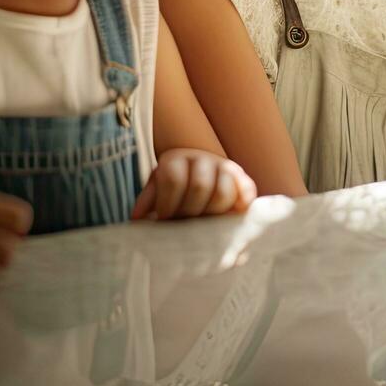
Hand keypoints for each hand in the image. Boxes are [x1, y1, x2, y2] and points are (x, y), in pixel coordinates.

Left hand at [131, 149, 256, 220]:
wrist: (197, 172)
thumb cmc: (173, 188)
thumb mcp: (156, 190)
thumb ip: (148, 201)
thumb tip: (138, 218)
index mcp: (176, 159)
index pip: (174, 179)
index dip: (168, 204)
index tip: (165, 221)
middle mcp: (202, 159)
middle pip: (200, 185)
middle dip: (190, 212)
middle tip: (186, 225)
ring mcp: (225, 167)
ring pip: (224, 190)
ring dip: (213, 213)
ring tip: (205, 226)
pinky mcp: (243, 179)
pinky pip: (247, 190)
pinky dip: (242, 204)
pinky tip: (233, 216)